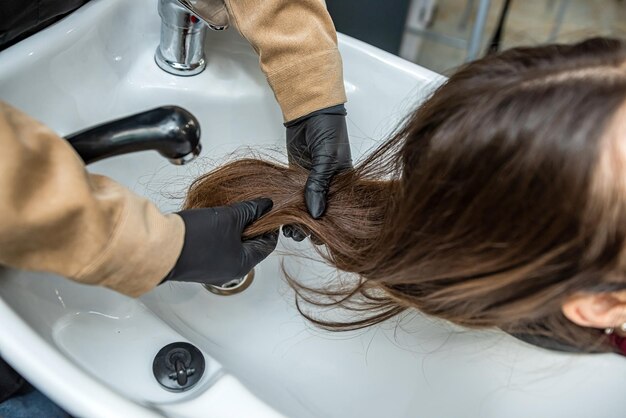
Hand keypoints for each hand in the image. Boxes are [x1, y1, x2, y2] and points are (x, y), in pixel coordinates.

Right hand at [162, 198, 277, 285]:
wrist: (160, 246)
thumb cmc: (196, 237)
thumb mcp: (229, 218)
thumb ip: (250, 210)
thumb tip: (266, 205)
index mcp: (243, 265)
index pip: (268, 245)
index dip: (271, 225)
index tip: (269, 211)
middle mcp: (230, 272)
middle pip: (251, 246)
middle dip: (252, 225)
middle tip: (251, 207)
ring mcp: (213, 270)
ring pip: (233, 246)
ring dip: (236, 229)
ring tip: (234, 210)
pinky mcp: (199, 264)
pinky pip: (218, 248)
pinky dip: (222, 234)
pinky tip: (217, 220)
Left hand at [284, 104, 351, 240]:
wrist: (308, 111)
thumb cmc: (327, 131)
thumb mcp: (327, 159)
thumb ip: (319, 186)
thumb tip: (315, 214)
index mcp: (344, 183)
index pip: (338, 210)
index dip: (329, 225)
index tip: (317, 237)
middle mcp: (329, 185)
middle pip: (321, 212)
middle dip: (311, 227)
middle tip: (299, 235)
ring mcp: (312, 182)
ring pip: (305, 207)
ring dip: (298, 220)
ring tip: (289, 230)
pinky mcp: (296, 178)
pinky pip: (294, 197)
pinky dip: (289, 208)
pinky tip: (282, 219)